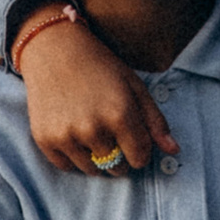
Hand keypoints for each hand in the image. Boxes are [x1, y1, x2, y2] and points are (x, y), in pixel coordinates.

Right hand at [18, 14, 178, 173]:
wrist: (54, 48)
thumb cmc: (100, 66)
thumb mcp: (134, 86)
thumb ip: (155, 121)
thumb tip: (174, 150)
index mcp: (120, 114)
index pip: (140, 158)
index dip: (140, 150)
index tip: (133, 138)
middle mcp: (93, 129)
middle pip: (117, 168)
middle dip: (119, 156)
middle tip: (110, 131)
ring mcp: (66, 136)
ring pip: (92, 170)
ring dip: (96, 158)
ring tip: (91, 130)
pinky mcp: (44, 139)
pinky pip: (67, 167)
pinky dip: (72, 156)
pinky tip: (72, 131)